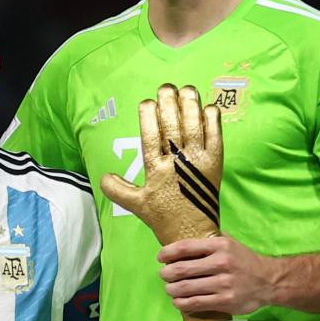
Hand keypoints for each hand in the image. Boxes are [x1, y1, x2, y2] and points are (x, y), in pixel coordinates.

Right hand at [100, 84, 221, 245]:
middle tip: (166, 87)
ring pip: (194, 126)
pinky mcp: (216, 164)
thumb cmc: (164, 217)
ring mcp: (199, 162)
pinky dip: (212, 120)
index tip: (146, 101)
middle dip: (169, 103)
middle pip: (172, 126)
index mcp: (157, 170)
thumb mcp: (136, 205)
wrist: (193, 233)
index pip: (151, 136)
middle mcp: (178, 163)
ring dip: (191, 105)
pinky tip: (208, 107)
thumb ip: (117, 189)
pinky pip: (215, 137)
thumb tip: (103, 176)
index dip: (148, 116)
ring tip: (187, 89)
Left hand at [158, 235, 281, 316]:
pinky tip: (179, 301)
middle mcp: (221, 263)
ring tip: (170, 289)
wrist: (269, 280)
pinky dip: (181, 303)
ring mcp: (223, 284)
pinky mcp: (225, 301)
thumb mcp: (230, 242)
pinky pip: (195, 303)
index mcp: (219, 245)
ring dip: (172, 290)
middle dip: (166, 274)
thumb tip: (184, 233)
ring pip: (185, 288)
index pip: (185, 247)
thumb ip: (209, 239)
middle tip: (165, 276)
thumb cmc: (244, 260)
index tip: (161, 258)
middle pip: (181, 269)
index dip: (167, 253)